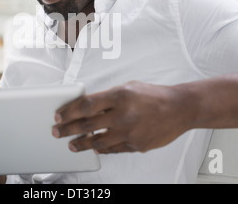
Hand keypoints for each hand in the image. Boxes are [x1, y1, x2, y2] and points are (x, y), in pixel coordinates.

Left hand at [52, 81, 188, 153]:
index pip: (86, 105)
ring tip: (72, 145)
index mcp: (119, 96)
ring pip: (98, 142)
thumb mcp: (128, 88)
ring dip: (81, 145)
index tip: (58, 116)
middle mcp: (123, 114)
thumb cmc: (154, 95)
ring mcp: (130, 132)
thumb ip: (107, 98)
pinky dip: (102, 149)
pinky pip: (113, 149)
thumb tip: (86, 107)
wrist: (180, 108)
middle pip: (87, 125)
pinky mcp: (137, 145)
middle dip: (68, 130)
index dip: (68, 112)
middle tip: (56, 132)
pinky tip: (95, 148)